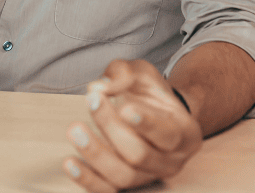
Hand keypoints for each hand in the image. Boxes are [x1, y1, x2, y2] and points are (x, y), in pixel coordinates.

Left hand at [64, 59, 202, 192]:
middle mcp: (171, 161)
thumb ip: (124, 75)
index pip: (167, 134)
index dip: (146, 123)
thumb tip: (99, 87)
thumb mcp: (142, 73)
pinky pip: (107, 191)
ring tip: (75, 129)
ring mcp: (149, 177)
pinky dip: (87, 179)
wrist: (153, 115)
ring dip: (96, 153)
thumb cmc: (149, 94)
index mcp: (185, 133)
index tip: (124, 107)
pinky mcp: (127, 185)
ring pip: (124, 176)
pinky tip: (70, 162)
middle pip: (141, 155)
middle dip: (112, 128)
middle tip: (92, 101)